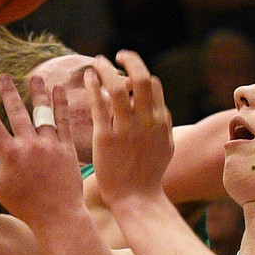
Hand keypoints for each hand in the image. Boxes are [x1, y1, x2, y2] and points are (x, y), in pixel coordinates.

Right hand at [0, 74, 84, 230]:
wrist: (58, 217)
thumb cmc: (25, 205)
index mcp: (9, 154)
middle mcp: (29, 145)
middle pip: (16, 111)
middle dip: (7, 92)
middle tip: (3, 76)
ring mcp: (50, 145)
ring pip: (42, 112)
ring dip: (37, 92)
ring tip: (34, 77)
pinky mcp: (67, 149)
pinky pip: (64, 121)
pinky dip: (60, 104)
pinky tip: (58, 89)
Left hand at [88, 51, 173, 208]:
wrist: (136, 199)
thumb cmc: (149, 176)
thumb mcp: (165, 147)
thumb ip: (164, 124)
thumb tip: (161, 108)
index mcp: (161, 121)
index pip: (153, 85)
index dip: (141, 76)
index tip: (129, 75)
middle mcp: (146, 121)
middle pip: (141, 78)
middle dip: (130, 60)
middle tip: (119, 55)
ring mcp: (126, 129)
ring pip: (117, 87)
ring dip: (106, 69)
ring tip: (98, 62)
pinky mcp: (106, 137)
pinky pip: (99, 103)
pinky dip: (93, 85)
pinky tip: (88, 77)